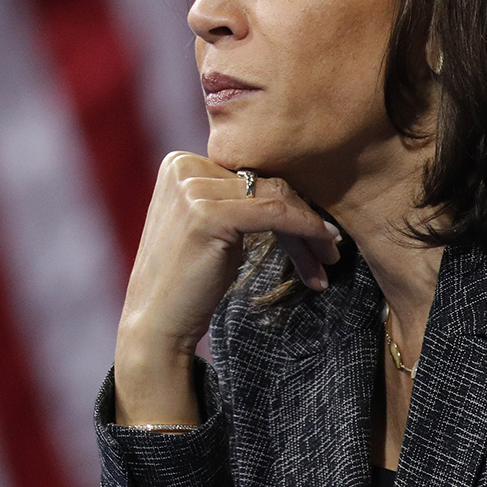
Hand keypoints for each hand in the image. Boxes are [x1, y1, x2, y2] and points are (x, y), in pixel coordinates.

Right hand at [113, 153, 339, 424]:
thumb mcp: (211, 225)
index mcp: (180, 163)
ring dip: (310, 228)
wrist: (155, 322)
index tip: (318, 233)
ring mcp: (191, 189)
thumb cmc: (188, 280)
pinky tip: (324, 250)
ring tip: (330, 257)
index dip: (289, 202)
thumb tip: (293, 190)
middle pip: (264, 182)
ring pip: (275, 196)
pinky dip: (307, 230)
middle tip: (330, 249)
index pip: (250, 174)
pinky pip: (275, 213)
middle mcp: (182, 167)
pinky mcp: (207, 214)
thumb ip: (235, 198)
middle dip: (302, 217)